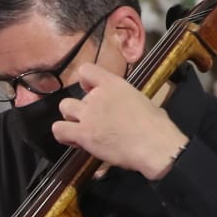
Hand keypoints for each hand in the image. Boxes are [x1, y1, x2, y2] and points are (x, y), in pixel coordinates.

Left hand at [54, 64, 188, 180]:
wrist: (154, 145)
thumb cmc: (156, 126)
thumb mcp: (144, 102)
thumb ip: (129, 100)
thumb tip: (132, 107)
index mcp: (114, 84)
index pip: (86, 70)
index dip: (85, 82)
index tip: (90, 91)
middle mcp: (97, 96)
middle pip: (74, 96)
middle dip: (79, 108)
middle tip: (90, 121)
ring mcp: (88, 114)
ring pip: (64, 108)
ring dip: (70, 119)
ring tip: (80, 130)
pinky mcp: (83, 134)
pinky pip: (59, 130)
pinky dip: (63, 135)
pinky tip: (74, 141)